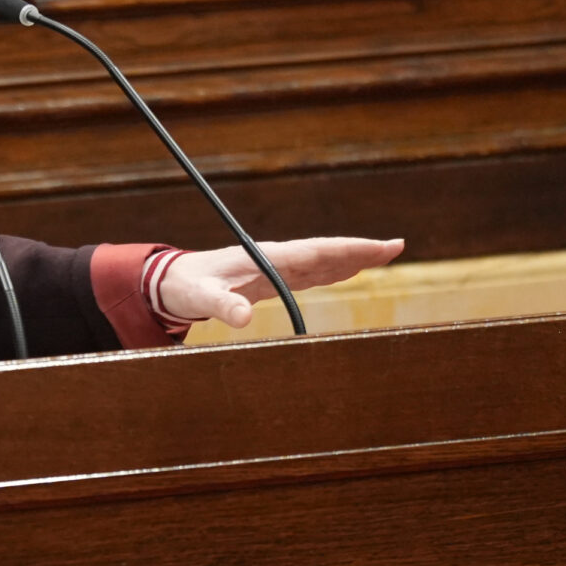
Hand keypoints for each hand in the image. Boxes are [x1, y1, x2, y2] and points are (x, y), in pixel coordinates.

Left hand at [158, 237, 404, 330]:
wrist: (169, 281)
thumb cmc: (185, 286)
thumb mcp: (201, 298)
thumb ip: (221, 307)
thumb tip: (243, 318)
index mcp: (267, 257)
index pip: (318, 250)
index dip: (350, 249)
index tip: (381, 246)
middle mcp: (275, 257)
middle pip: (326, 251)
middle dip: (361, 250)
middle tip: (396, 246)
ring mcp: (273, 266)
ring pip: (320, 260)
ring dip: (351, 258)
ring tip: (383, 255)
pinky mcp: (269, 278)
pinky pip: (308, 271)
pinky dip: (332, 269)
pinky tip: (347, 270)